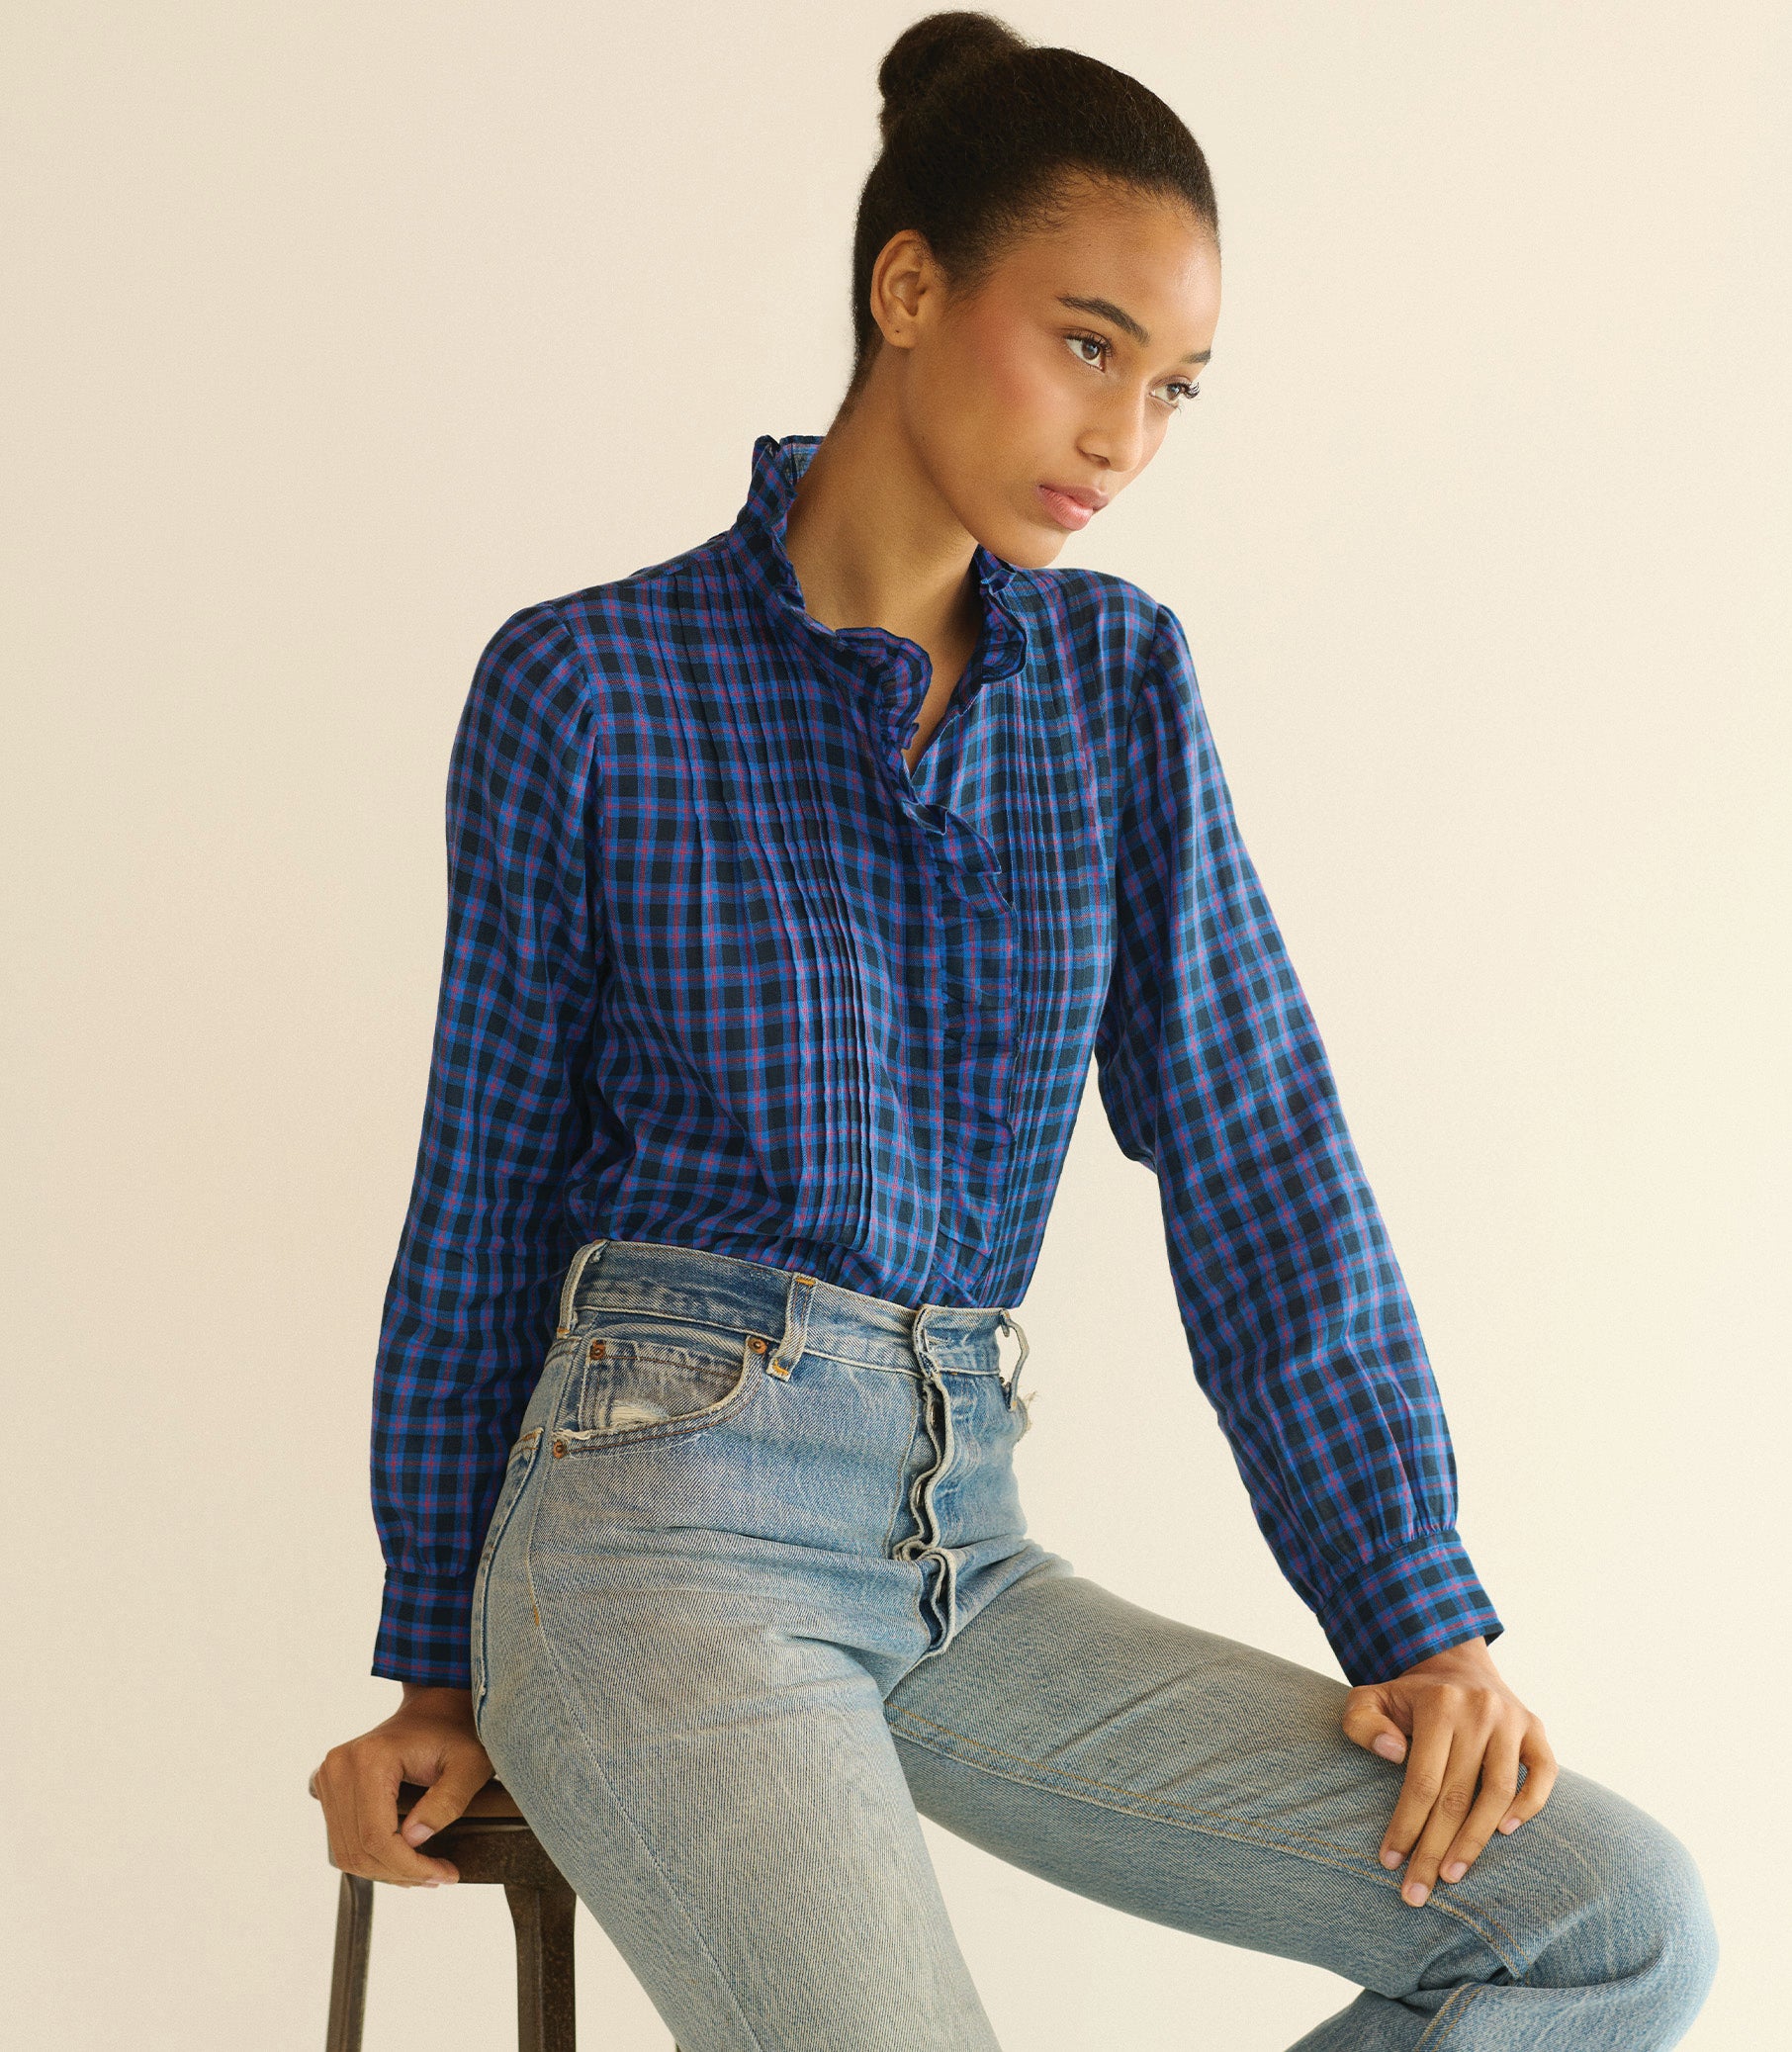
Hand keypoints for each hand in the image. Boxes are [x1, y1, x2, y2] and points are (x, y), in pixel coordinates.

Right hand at [308, 1685, 494, 1885]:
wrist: (435, 1711)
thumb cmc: (456, 1734)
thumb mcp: (469, 1765)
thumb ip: (447, 1800)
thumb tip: (413, 1839)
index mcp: (369, 1758)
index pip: (377, 1837)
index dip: (410, 1866)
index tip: (444, 1875)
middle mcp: (339, 1767)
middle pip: (359, 1850)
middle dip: (401, 1873)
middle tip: (438, 1876)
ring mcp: (328, 1776)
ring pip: (347, 1852)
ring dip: (385, 1872)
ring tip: (423, 1871)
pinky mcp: (328, 1786)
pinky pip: (342, 1840)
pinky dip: (371, 1858)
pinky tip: (401, 1858)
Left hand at [1341, 1636, 1557, 1906]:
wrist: (1457, 1667)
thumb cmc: (1409, 1698)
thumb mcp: (1371, 1697)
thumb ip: (1363, 1722)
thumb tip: (1394, 1754)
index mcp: (1438, 1703)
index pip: (1422, 1780)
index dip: (1406, 1825)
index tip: (1390, 1862)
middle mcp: (1479, 1710)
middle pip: (1457, 1795)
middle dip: (1435, 1850)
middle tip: (1417, 1891)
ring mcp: (1512, 1719)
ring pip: (1499, 1792)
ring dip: (1475, 1840)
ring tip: (1452, 1877)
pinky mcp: (1537, 1729)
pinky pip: (1543, 1773)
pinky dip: (1530, 1805)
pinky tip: (1504, 1834)